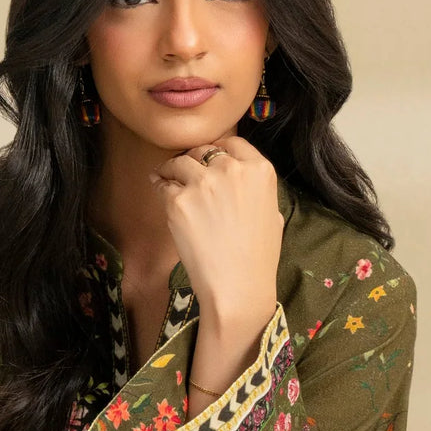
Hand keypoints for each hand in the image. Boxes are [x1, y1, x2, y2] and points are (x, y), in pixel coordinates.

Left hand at [148, 135, 282, 330]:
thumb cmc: (258, 260)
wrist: (238, 287)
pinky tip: (157, 188)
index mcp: (259, 170)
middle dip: (193, 158)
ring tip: (164, 174)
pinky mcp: (179, 201)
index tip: (207, 156)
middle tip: (183, 167)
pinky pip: (164, 186)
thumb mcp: (272, 216)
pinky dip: (159, 186)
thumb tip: (244, 185)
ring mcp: (203, 184)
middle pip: (204, 150)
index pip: (232, 143)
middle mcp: (231, 170)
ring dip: (171, 168)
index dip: (217, 149)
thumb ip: (257, 191)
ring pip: (180, 162)